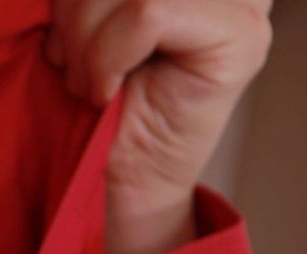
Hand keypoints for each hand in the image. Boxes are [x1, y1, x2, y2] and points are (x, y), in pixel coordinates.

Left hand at [46, 0, 271, 253]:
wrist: (112, 183)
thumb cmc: (95, 109)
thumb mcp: (83, 23)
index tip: (64, 35)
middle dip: (75, 12)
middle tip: (69, 65)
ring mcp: (241, 4)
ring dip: (86, 40)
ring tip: (87, 81)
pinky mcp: (242, 36)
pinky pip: (150, 12)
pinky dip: (107, 57)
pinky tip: (106, 90)